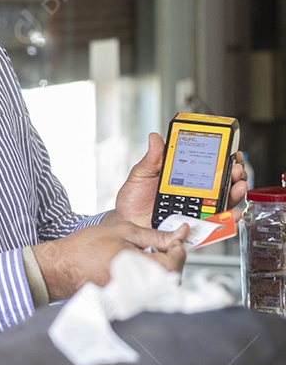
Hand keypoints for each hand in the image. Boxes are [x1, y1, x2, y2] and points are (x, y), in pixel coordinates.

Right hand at [32, 222, 187, 301]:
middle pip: (172, 278)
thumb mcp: (123, 232)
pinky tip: (137, 266)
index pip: (175, 263)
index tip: (176, 239)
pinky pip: (147, 292)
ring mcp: (132, 298)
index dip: (179, 249)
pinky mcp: (126, 302)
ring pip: (161, 286)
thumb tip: (179, 234)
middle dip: (173, 260)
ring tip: (148, 255)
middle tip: (164, 245)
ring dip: (162, 270)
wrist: (61, 268)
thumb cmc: (85, 248)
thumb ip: (155, 235)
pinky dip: (149, 278)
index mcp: (138, 268)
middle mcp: (137, 288)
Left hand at [109, 135, 248, 226]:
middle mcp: (194, 193)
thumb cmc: (134, 199)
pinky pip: (215, 224)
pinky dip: (228, 220)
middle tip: (236, 167)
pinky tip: (233, 214)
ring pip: (224, 202)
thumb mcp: (141, 174)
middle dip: (235, 173)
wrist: (126, 221)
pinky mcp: (194, 226)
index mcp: (184, 177)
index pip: (209, 165)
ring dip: (236, 193)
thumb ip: (151, 159)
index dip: (223, 158)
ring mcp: (196, 210)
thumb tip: (155, 138)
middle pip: (223, 182)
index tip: (231, 150)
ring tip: (238, 185)